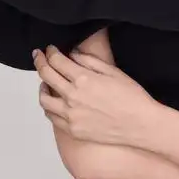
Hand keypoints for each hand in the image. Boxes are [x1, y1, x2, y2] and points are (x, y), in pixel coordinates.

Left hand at [34, 45, 161, 148]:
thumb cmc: (131, 97)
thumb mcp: (113, 71)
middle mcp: (73, 97)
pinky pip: (51, 116)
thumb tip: (73, 54)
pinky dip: (48, 106)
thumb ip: (90, 61)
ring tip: (45, 81)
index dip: (50, 52)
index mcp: (84, 79)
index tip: (49, 49)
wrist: (140, 125)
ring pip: (44, 99)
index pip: (57, 61)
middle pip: (46, 76)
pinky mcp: (73, 130)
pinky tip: (54, 101)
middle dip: (40, 62)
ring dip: (41, 86)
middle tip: (38, 56)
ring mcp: (71, 115)